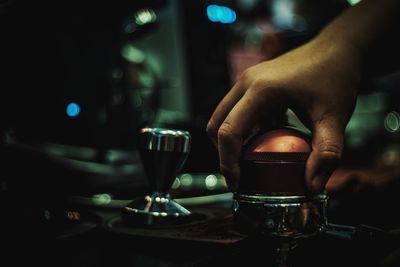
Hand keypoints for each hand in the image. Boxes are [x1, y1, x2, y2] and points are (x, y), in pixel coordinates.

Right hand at [207, 37, 361, 192]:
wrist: (338, 47)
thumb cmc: (336, 75)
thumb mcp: (334, 118)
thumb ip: (326, 153)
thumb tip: (312, 186)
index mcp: (260, 90)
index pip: (229, 131)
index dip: (227, 162)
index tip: (236, 183)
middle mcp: (246, 83)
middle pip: (216, 124)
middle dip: (223, 153)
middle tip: (239, 175)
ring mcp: (247, 80)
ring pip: (223, 116)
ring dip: (230, 141)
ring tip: (248, 161)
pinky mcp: (252, 82)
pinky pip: (236, 110)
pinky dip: (241, 129)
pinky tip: (262, 140)